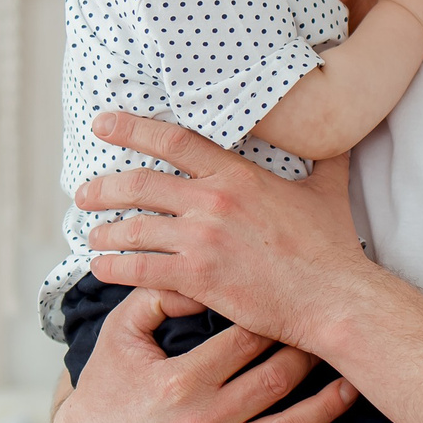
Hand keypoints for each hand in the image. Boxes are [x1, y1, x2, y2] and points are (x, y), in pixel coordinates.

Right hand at [52, 286, 356, 422]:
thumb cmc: (108, 384)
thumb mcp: (120, 332)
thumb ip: (160, 297)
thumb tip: (203, 276)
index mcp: (181, 380)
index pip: (244, 340)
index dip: (275, 315)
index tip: (298, 294)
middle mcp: (203, 421)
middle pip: (274, 381)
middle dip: (308, 352)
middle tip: (333, 328)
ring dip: (325, 408)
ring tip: (353, 382)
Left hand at [78, 111, 368, 351]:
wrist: (334, 297)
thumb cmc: (332, 247)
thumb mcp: (328, 189)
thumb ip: (324, 157)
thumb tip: (338, 131)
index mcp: (237, 175)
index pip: (173, 140)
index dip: (132, 128)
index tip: (102, 124)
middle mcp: (213, 201)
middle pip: (139, 184)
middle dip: (103, 187)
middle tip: (83, 193)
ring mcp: (202, 240)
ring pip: (134, 228)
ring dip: (105, 232)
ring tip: (92, 237)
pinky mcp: (197, 278)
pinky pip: (140, 269)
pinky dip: (114, 268)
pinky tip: (102, 268)